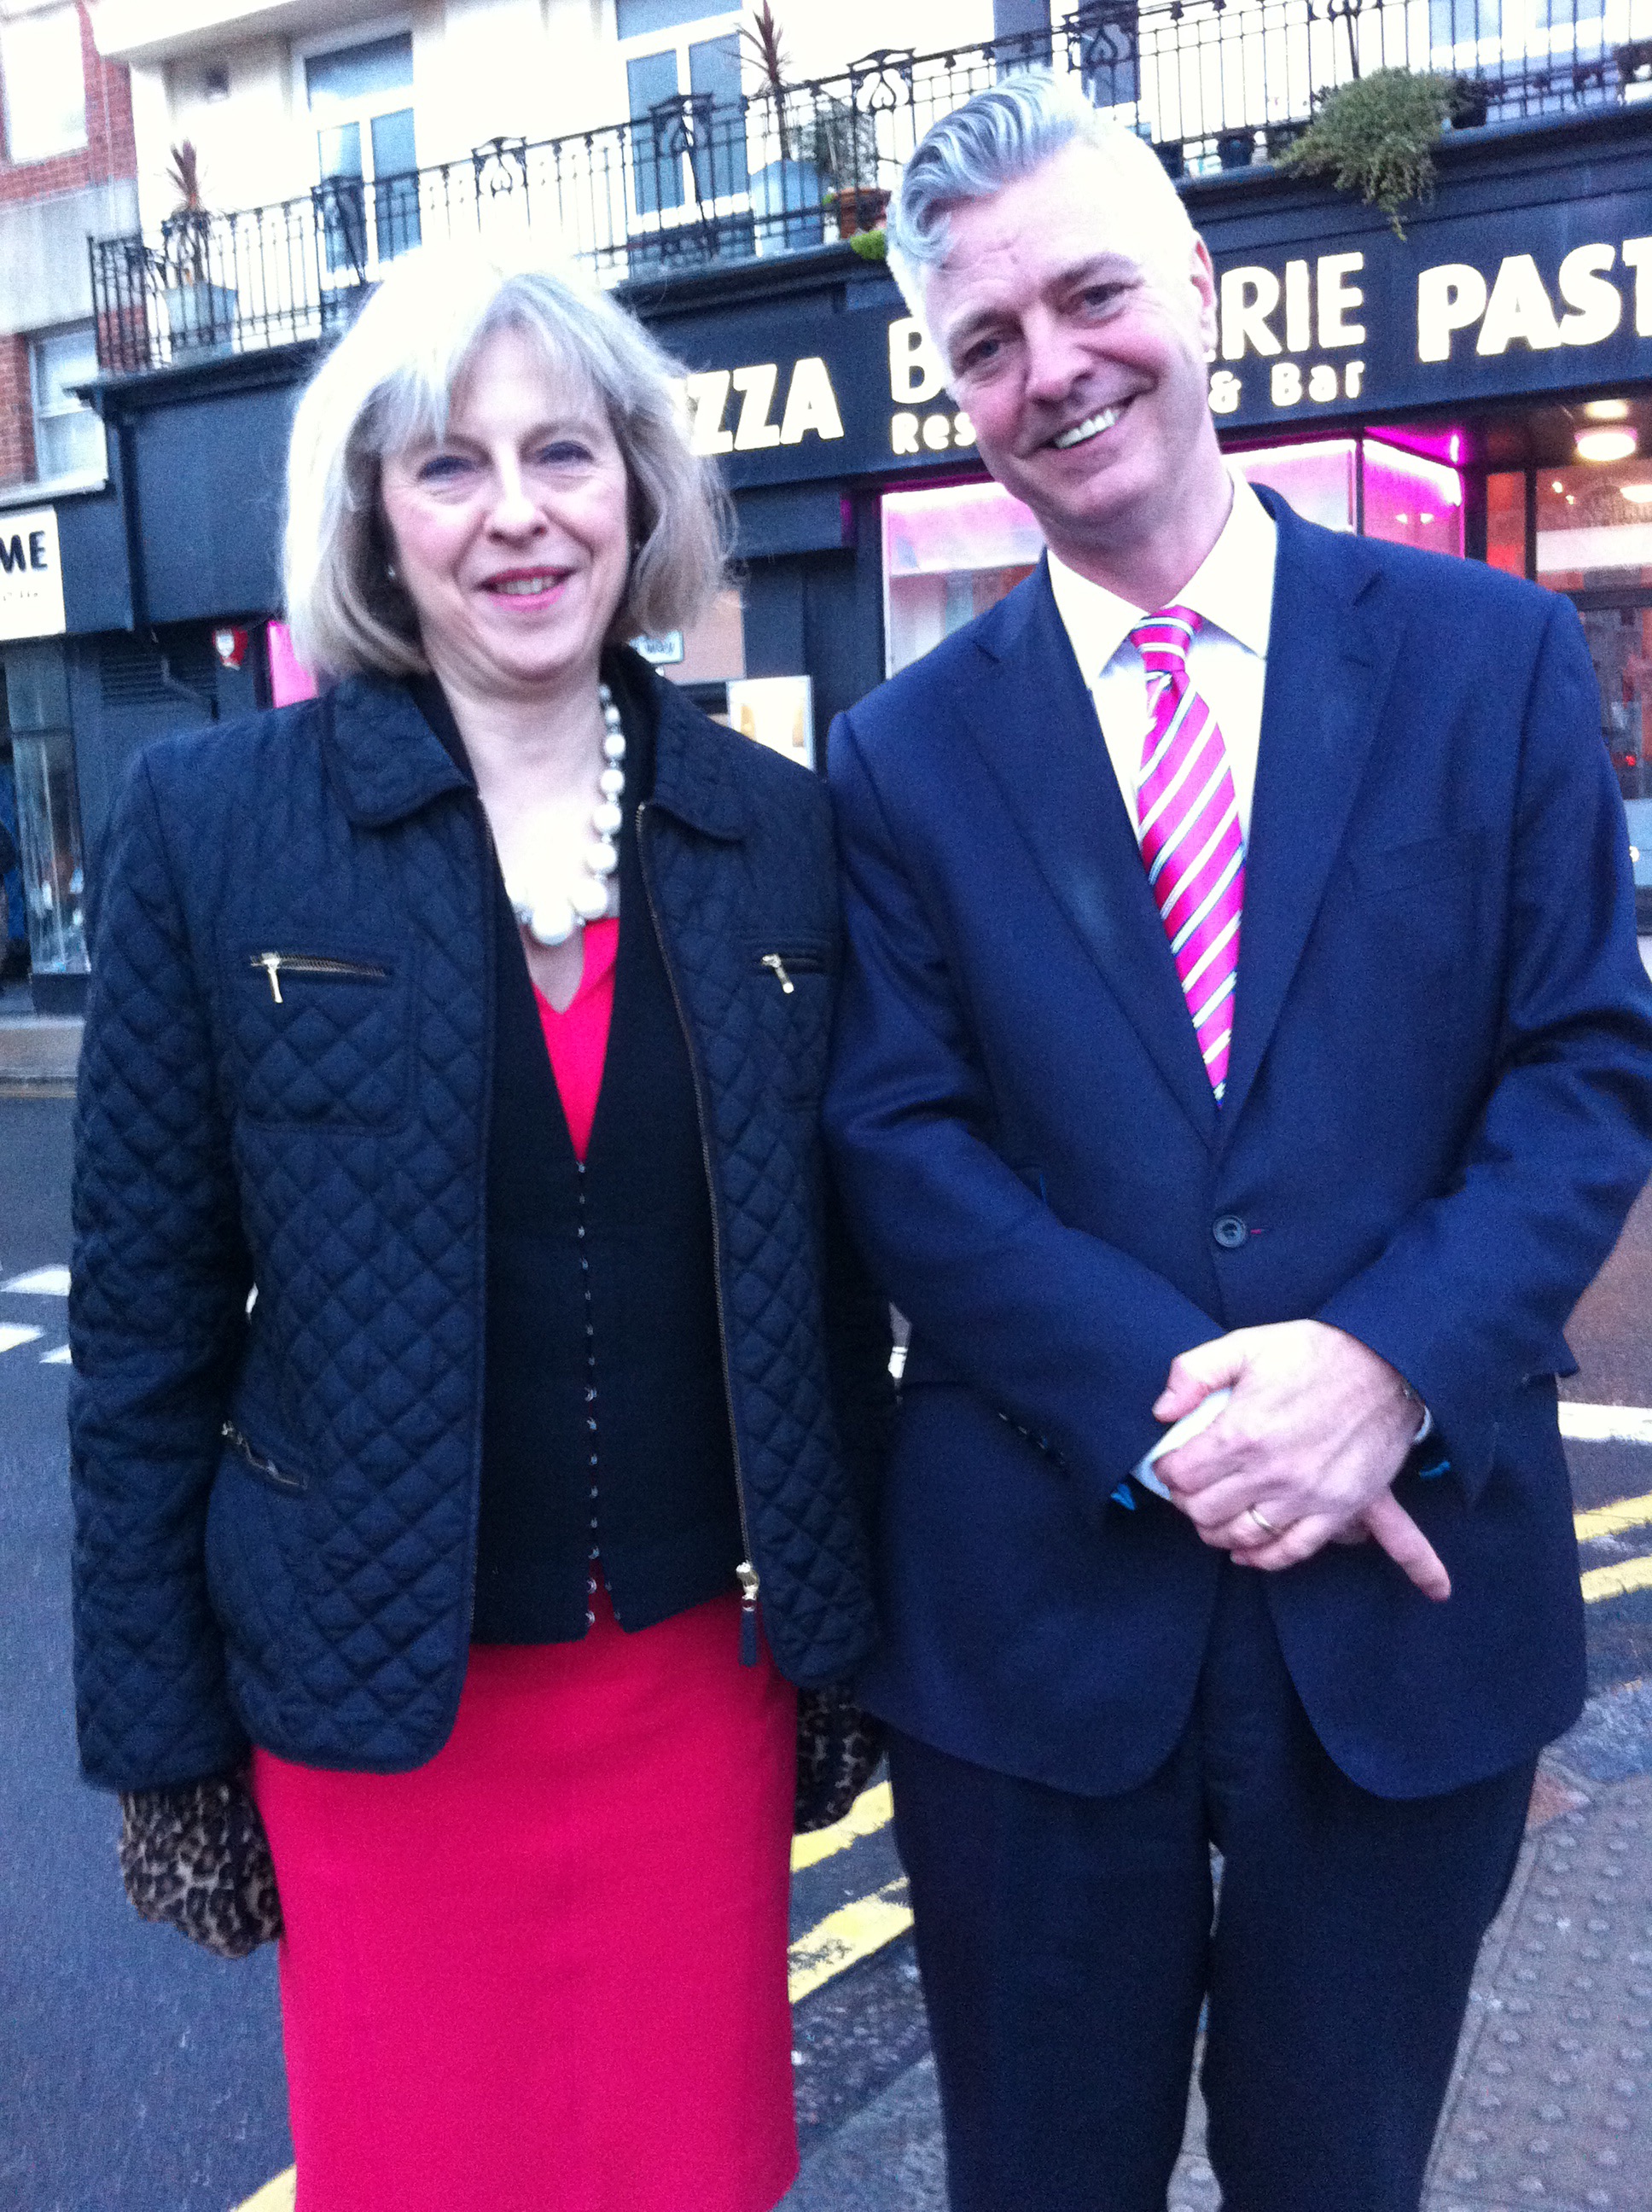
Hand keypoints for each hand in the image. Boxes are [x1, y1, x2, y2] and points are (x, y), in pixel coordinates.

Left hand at [1151, 1320, 1449, 1601]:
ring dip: (1216, 1530)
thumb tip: (1162, 1411)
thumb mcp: (1247, 1344)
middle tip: (1190, 1489)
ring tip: (1212, 1516)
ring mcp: (1305, 1496)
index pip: (1181, 1474)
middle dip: (1187, 1501)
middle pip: (1204, 1510)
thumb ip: (1194, 1372)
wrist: (1388, 1367)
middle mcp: (1271, 1472)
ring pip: (1240, 1536)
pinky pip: (1291, 1551)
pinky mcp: (1336, 1510)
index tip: (1170, 1465)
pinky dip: (1262, 1558)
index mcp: (1243, 1431)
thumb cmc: (1315, 1353)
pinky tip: (1245, 1552)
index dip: (1167, 1471)